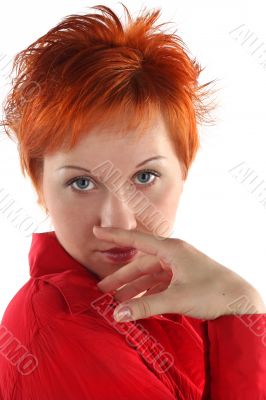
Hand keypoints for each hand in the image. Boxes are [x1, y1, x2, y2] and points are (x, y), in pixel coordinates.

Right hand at [93, 226, 265, 321]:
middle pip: (141, 264)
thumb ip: (145, 305)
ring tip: (117, 302)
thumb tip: (118, 313)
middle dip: (122, 277)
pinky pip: (160, 284)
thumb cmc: (213, 293)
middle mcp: (174, 255)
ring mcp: (179, 267)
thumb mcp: (176, 298)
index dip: (115, 236)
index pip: (137, 240)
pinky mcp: (184, 278)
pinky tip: (138, 304)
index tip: (96, 231)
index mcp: (172, 250)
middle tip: (102, 290)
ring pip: (149, 276)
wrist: (241, 301)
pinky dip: (148, 293)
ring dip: (134, 288)